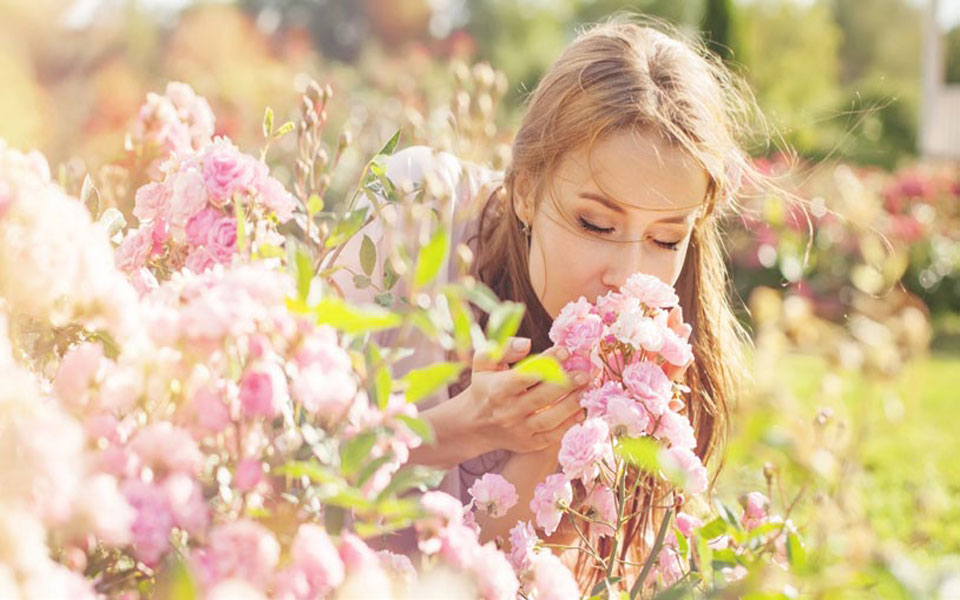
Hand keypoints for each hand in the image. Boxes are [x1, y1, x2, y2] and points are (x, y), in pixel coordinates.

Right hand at [460, 336, 589, 454]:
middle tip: (584, 372)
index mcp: (497, 390)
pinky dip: (569, 424)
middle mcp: (507, 412)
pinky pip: (552, 436)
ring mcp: (519, 431)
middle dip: (564, 384)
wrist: (476, 425)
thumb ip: (504, 349)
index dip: (545, 363)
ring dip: (570, 404)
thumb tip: (526, 344)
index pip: (523, 376)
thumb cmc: (486, 386)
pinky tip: (582, 410)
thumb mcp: (485, 363)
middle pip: (539, 398)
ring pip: (549, 420)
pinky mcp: (529, 444)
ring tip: (586, 388)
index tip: (565, 351)